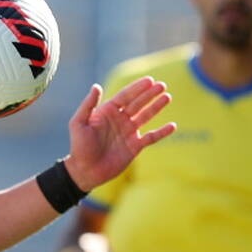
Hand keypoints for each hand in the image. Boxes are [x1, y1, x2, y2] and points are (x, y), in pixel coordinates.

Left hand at [63, 77, 174, 191]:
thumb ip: (88, 105)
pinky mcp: (135, 147)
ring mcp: (128, 132)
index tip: (149, 80)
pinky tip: (173, 126)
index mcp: (107, 112)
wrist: (85, 171)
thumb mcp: (79, 123)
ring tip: (167, 97)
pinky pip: (151, 137)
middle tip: (162, 85)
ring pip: (146, 116)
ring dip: (156, 107)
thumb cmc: (79, 147)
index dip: (137, 88)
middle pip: (138, 103)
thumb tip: (97, 86)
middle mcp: (120, 120)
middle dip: (149, 94)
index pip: (125, 96)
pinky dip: (162, 132)